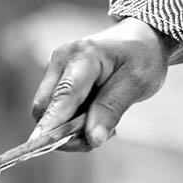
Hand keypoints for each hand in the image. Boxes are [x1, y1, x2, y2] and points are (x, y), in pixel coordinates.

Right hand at [30, 18, 174, 149]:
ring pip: (49, 112)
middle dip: (67, 132)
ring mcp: (56, 67)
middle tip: (100, 138)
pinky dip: (71, 120)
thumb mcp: (136, 84)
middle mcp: (62, 59)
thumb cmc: (142, 57)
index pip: (64, 95)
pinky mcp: (56, 77)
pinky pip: (55, 108)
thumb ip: (111, 110)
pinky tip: (95, 115)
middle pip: (47, 107)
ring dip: (70, 128)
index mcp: (84, 56)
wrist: (140, 39)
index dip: (52, 122)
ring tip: (103, 124)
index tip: (40, 144)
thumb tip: (92, 139)